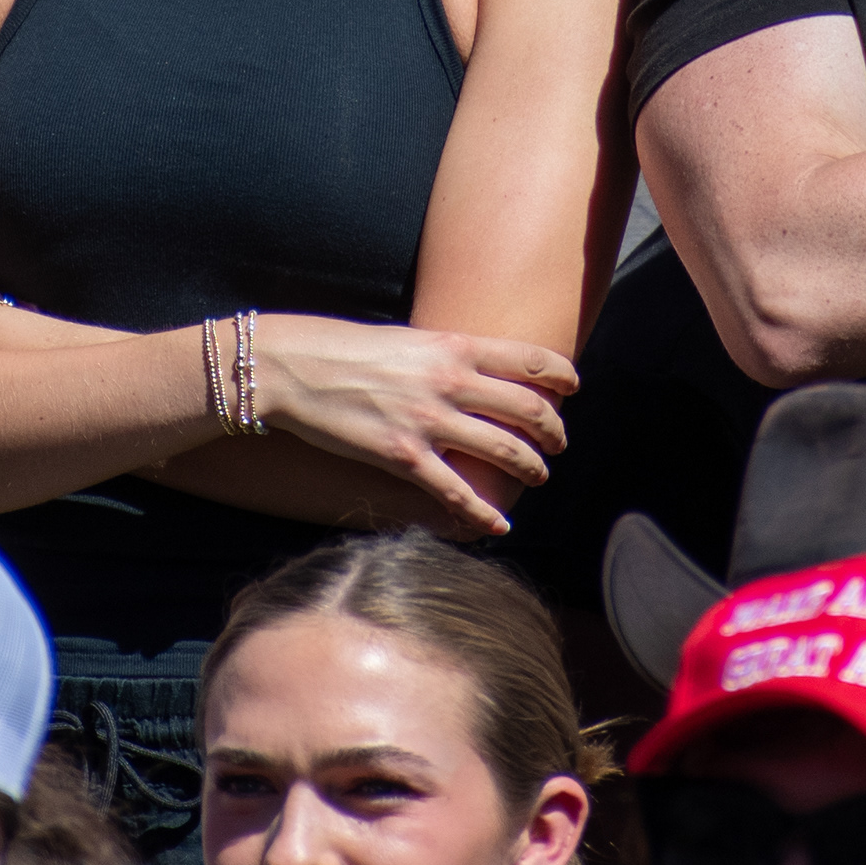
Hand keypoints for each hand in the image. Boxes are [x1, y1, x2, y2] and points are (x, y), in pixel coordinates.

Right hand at [245, 314, 578, 537]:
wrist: (291, 369)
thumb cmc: (342, 348)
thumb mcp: (405, 340)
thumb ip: (443, 356)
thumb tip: (471, 371)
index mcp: (451, 345)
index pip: (529, 357)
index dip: (562, 374)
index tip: (574, 386)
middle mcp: (449, 381)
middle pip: (528, 407)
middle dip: (553, 430)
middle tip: (558, 443)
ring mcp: (428, 421)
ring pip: (504, 450)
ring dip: (530, 468)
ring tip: (538, 476)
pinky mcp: (403, 457)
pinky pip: (457, 492)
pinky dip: (484, 512)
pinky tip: (497, 524)